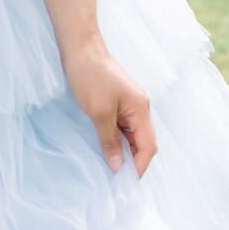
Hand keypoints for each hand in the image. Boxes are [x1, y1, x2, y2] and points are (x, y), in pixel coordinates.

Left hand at [62, 37, 156, 175]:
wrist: (80, 47)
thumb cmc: (90, 77)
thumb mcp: (99, 112)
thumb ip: (110, 141)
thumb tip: (118, 166)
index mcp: (141, 109)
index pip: (148, 146)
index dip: (139, 166)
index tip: (125, 182)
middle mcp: (140, 107)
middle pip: (143, 142)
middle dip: (132, 160)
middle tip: (116, 177)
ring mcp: (129, 103)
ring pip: (132, 135)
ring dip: (123, 149)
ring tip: (109, 165)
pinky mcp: (118, 100)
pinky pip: (122, 126)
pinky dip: (117, 138)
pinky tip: (105, 145)